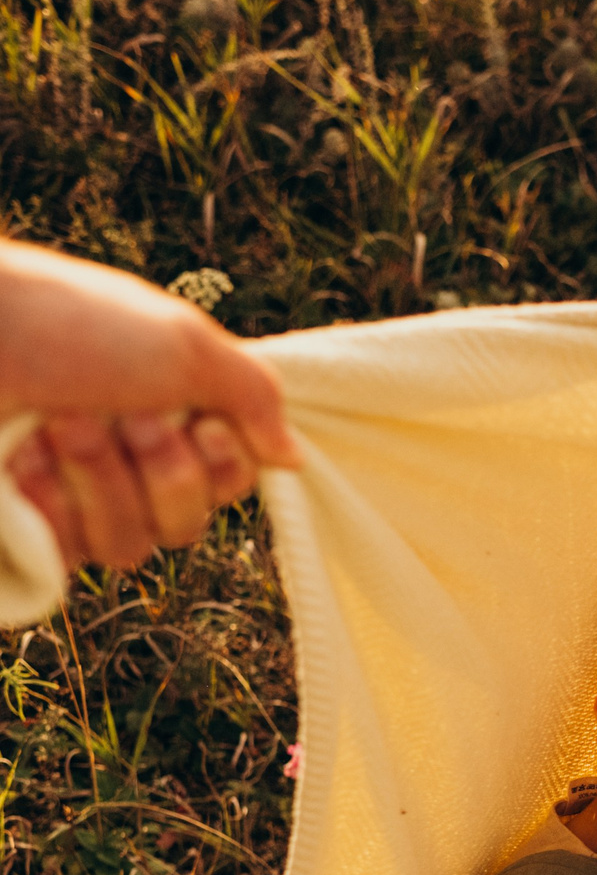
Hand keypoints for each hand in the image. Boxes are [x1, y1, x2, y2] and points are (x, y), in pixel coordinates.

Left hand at [0, 241, 300, 570]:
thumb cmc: (70, 321)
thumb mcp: (187, 342)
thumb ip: (256, 396)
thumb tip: (292, 457)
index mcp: (172, 415)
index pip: (234, 483)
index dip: (224, 463)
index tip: (197, 420)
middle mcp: (128, 461)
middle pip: (188, 523)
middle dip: (160, 471)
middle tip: (121, 414)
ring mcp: (75, 497)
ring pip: (131, 545)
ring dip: (101, 480)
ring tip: (59, 422)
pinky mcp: (30, 526)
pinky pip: (72, 553)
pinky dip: (53, 501)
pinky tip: (23, 459)